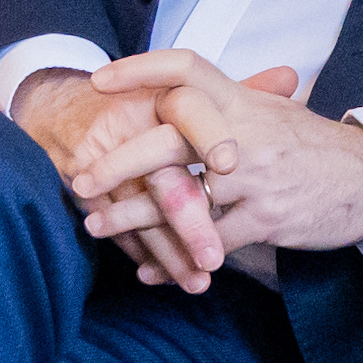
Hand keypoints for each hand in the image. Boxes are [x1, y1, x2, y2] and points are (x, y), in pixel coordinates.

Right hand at [11, 68, 225, 291]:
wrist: (68, 108)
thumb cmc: (146, 104)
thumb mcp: (191, 92)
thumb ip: (245, 90)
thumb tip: (294, 79)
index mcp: (166, 92)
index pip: (188, 109)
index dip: (209, 134)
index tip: (230, 165)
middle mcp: (131, 122)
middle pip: (161, 175)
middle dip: (188, 220)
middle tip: (215, 257)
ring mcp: (101, 157)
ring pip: (140, 212)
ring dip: (169, 252)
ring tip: (198, 283)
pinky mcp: (82, 185)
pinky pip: (117, 227)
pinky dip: (147, 254)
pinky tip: (170, 276)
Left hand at [80, 48, 362, 259]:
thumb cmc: (314, 147)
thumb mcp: (273, 113)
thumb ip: (229, 101)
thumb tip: (181, 88)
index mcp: (243, 102)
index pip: (186, 70)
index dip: (141, 69)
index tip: (99, 80)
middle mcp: (245, 135)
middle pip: (168, 140)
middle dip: (118, 163)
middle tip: (81, 179)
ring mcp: (255, 179)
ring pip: (181, 200)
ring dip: (132, 218)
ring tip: (95, 226)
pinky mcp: (266, 220)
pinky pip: (209, 244)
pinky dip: (173, 261)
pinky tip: (149, 272)